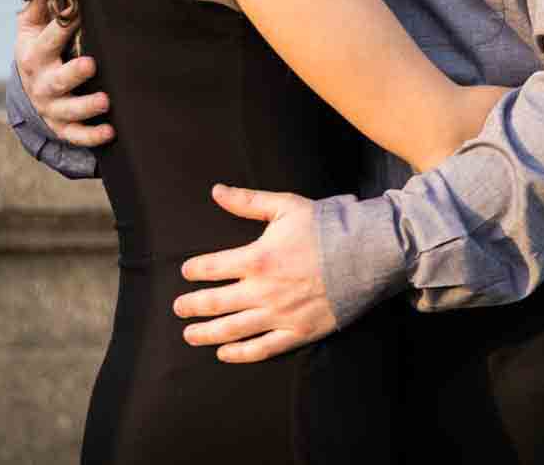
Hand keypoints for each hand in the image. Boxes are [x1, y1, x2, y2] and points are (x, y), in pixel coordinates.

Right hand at [14, 0, 112, 146]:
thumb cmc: (37, 47)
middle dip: (73, 74)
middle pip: (55, 81)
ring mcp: (51, 107)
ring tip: (105, 101)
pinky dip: (91, 137)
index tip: (80, 11)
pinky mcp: (62, 126)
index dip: (63, 26)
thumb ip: (40, 0)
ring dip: (86, 107)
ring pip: (67, 111)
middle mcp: (41, 82)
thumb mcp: (31, 25)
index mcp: (34, 54)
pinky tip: (110, 132)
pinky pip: (75, 135)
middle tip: (91, 65)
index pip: (48, 38)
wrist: (26, 88)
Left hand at [173, 185, 337, 362]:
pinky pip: (262, 348)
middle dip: (192, 306)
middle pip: (215, 303)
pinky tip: (224, 353)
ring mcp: (279, 315)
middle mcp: (262, 291)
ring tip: (189, 335)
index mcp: (256, 258)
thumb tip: (215, 190)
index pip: (212, 267)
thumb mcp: (285, 206)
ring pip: (232, 329)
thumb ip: (247, 201)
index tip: (186, 272)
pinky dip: (239, 353)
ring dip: (206, 333)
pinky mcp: (297, 332)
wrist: (366, 254)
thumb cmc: (325, 227)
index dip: (194, 270)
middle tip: (178, 308)